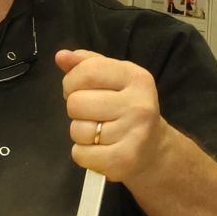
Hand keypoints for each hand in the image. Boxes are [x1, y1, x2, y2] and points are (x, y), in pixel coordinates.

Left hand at [58, 49, 169, 183]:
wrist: (154, 150)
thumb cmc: (127, 110)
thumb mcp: (114, 80)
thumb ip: (87, 64)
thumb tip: (62, 56)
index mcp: (136, 77)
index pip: (86, 71)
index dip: (72, 82)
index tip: (80, 90)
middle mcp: (138, 104)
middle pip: (76, 102)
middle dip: (76, 110)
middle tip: (94, 115)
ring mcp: (134, 133)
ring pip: (77, 130)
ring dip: (81, 134)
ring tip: (101, 133)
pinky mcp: (124, 159)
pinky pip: (80, 153)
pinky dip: (84, 154)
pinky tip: (101, 150)